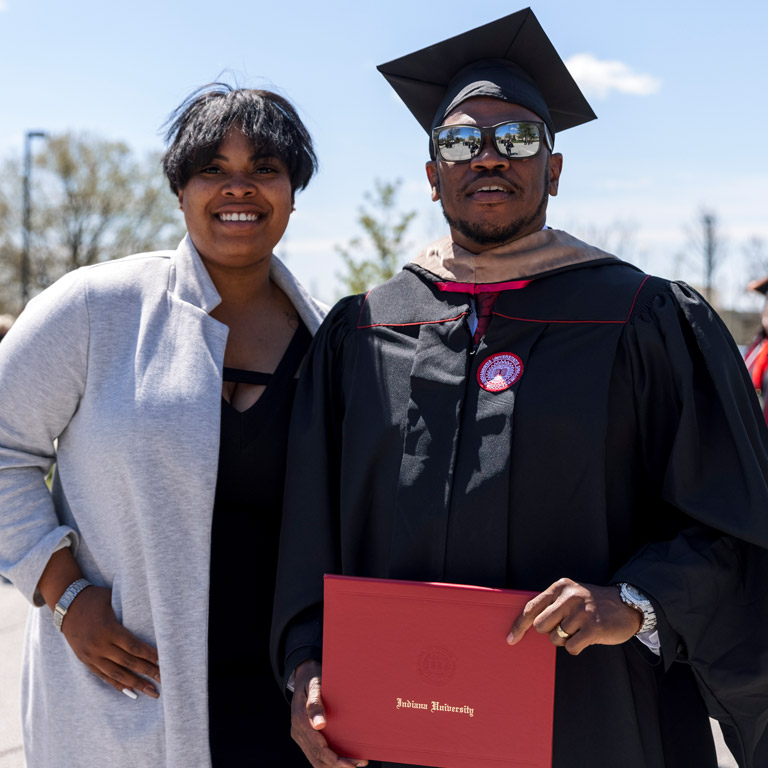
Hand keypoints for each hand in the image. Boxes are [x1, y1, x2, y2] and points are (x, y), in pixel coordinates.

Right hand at [61, 585, 160, 697]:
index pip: (133, 646)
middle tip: (165, 680)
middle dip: (148, 672)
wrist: (66, 606)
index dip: (149, 655)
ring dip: (136, 684)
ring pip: (117, 673)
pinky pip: (104, 676)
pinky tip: (131, 692)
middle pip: (128, 662)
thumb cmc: (95, 598)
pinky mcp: (86, 661)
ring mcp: (91, 655)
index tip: (164, 661)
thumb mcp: (112, 599)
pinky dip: (118, 684)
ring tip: (152, 691)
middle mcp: (99, 645)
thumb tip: (153, 612)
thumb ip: (128, 611)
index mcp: (108, 629)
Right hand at [291, 660, 366, 767]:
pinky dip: (329, 759)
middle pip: (318, 758)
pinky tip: (343, 758)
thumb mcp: (315, 685)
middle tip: (359, 765)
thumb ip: (315, 704)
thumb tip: (319, 725)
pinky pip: (315, 753)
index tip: (352, 765)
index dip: (335, 760)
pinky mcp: (304, 735)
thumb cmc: (313, 678)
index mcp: (300, 720)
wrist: (303, 674)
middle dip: (338, 766)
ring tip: (355, 764)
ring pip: (316, 759)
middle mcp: (298, 731)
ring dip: (334, 765)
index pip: (318, 749)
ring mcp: (300, 735)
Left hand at [506, 578, 641, 655]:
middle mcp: (569, 597)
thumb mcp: (570, 594)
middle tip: (564, 627)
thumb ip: (550, 604)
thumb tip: (527, 623)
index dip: (519, 625)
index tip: (511, 638)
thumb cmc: (591, 603)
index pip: (532, 607)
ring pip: (556, 638)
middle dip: (550, 631)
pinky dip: (576, 647)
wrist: (626, 605)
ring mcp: (582, 612)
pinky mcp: (593, 628)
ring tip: (579, 629)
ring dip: (566, 639)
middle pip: (541, 625)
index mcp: (560, 587)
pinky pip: (571, 647)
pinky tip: (586, 638)